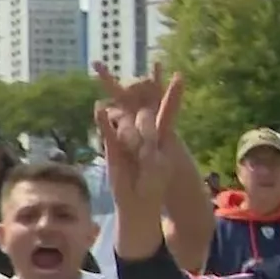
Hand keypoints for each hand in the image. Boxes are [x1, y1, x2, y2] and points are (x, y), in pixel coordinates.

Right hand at [92, 61, 183, 209]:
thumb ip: (149, 139)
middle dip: (144, 132)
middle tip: (145, 154)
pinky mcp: (112, 146)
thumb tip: (131, 123)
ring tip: (133, 157)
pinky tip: (99, 108)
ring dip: (131, 139)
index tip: (180, 76)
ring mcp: (128, 136)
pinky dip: (103, 118)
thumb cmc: (153, 183)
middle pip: (145, 116)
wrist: (137, 202)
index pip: (168, 110)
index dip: (173, 94)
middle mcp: (145, 130)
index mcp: (163, 134)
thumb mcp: (158, 161)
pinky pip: (107, 128)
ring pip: (127, 124)